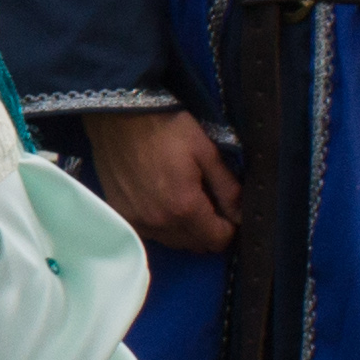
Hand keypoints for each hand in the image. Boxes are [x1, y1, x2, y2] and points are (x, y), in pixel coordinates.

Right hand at [85, 106, 238, 253]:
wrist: (118, 115)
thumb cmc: (167, 128)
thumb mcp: (207, 152)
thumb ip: (228, 189)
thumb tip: (242, 216)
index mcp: (184, 208)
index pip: (219, 240)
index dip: (230, 226)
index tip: (227, 207)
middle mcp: (159, 223)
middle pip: (196, 245)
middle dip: (208, 228)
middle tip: (206, 200)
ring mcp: (136, 221)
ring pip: (173, 241)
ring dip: (184, 229)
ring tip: (182, 199)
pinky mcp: (121, 214)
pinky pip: (151, 233)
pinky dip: (161, 224)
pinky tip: (160, 200)